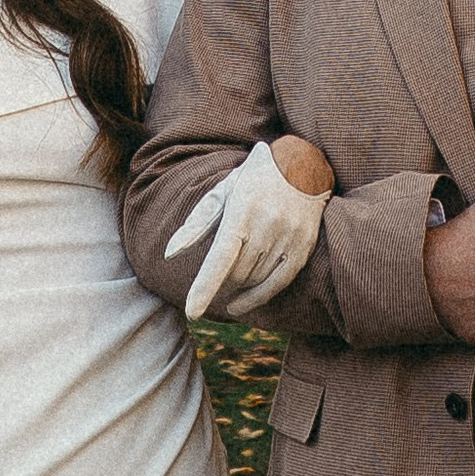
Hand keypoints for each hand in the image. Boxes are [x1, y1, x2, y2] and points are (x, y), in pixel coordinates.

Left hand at [164, 135, 334, 319]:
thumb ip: (198, 223)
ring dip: (237, 287)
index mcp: (242, 210)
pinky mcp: (304, 246)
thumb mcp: (224, 191)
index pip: (221, 257)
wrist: (304, 164)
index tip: (193, 311)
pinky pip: (279, 283)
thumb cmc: (254, 179)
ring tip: (230, 280)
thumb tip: (170, 254)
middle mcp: (267, 225)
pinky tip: (239, 306)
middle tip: (214, 279)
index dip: (206, 286)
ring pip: (255, 280)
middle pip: (236, 273)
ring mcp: (289, 236)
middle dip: (220, 282)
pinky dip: (257, 298)